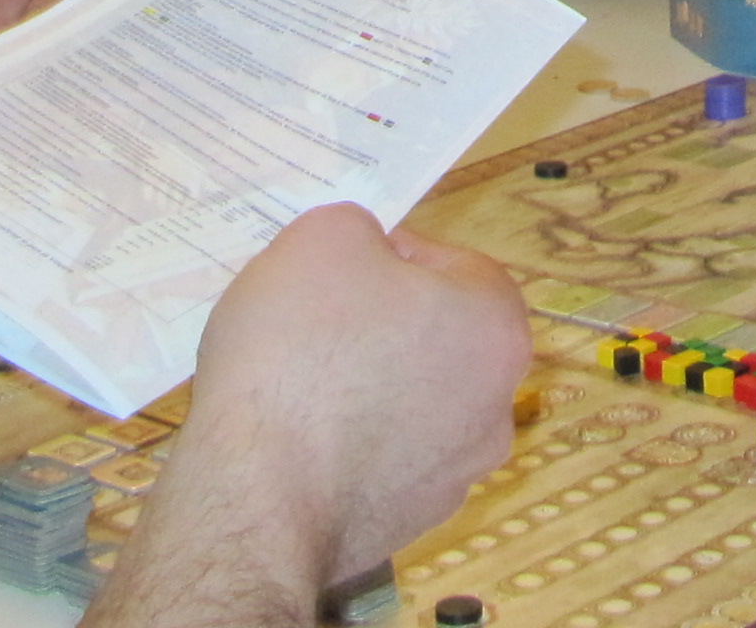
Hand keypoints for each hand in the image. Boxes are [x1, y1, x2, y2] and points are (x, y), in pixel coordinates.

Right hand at [102, 205, 529, 618]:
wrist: (258, 498)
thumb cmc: (300, 351)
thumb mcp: (323, 238)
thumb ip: (360, 230)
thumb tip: (368, 254)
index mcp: (496, 330)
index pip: (454, 266)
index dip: (391, 254)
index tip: (336, 269)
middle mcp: (496, 409)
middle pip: (437, 338)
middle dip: (381, 323)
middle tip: (314, 319)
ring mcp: (455, 477)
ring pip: (409, 403)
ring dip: (365, 387)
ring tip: (296, 384)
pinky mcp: (407, 524)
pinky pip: (379, 462)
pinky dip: (346, 447)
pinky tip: (296, 441)